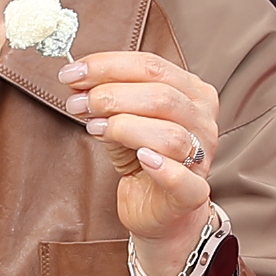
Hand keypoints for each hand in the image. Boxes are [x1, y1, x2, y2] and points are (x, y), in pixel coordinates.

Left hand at [63, 50, 222, 261]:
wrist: (157, 210)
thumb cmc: (142, 160)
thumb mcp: (121, 122)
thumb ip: (107, 102)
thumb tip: (77, 84)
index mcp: (191, 93)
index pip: (152, 66)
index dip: (108, 66)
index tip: (72, 73)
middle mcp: (202, 121)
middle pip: (161, 96)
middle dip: (111, 95)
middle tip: (78, 103)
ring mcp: (201, 157)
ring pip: (170, 133)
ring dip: (124, 126)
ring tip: (95, 128)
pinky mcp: (192, 193)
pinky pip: (182, 179)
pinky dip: (162, 167)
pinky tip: (140, 158)